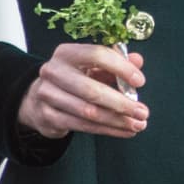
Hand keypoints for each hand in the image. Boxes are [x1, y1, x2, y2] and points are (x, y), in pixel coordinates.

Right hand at [17, 42, 146, 139]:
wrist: (39, 98)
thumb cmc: (74, 78)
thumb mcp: (93, 66)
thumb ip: (116, 61)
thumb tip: (138, 60)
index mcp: (67, 53)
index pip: (96, 55)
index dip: (121, 68)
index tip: (140, 81)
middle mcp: (53, 71)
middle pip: (91, 90)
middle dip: (121, 103)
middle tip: (143, 112)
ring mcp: (47, 95)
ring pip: (88, 112)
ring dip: (117, 120)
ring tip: (137, 124)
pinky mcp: (47, 116)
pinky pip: (83, 126)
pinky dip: (107, 130)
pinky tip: (124, 131)